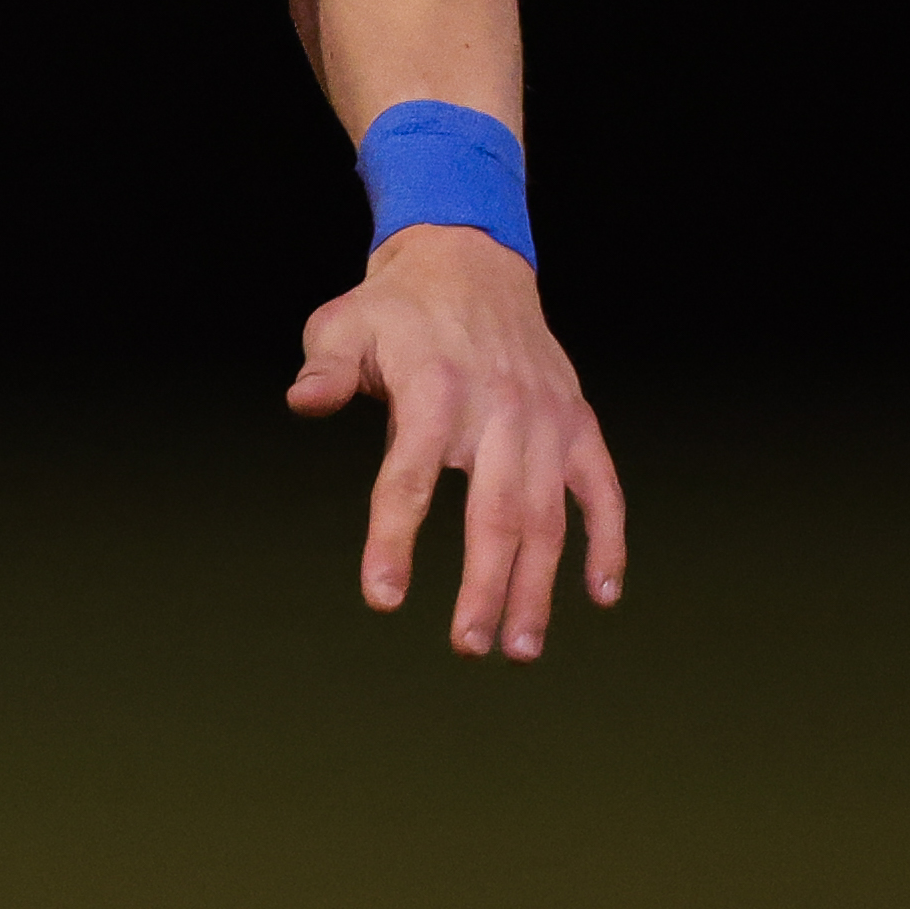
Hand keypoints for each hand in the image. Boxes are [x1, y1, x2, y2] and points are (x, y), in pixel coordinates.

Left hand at [286, 223, 625, 659]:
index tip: (383, 597)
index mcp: (433, 389)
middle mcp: (497, 407)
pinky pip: (603, 490)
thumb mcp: (344, 324)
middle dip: (483, 586)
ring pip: (548, 515)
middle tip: (467, 645)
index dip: (395, 538)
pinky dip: (607, 542)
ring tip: (521, 647)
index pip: (410, 476)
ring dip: (538, 585)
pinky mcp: (577, 421)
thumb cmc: (395, 309)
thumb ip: (325, 370)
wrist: (470, 261)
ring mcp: (545, 418)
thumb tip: (302, 402)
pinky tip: (600, 595)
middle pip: (494, 512)